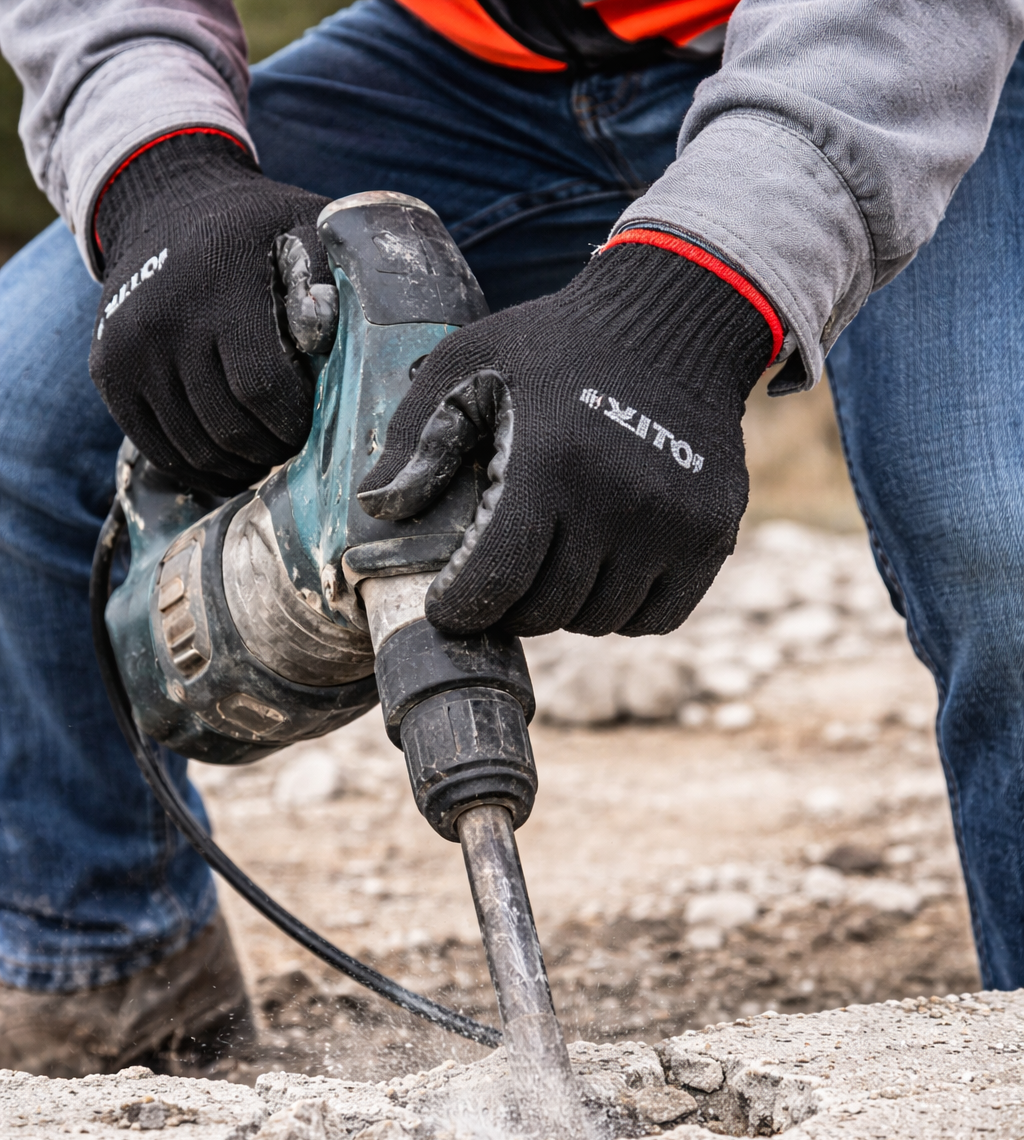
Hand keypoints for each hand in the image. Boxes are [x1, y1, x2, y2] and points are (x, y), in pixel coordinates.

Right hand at [90, 131, 333, 493]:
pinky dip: (201, 469)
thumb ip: (339, 277)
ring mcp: (126, 348)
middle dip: (276, 448)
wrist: (163, 205)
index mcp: (218, 280)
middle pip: (230, 427)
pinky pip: (158, 449)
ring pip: (195, 449)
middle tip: (302, 447)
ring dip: (242, 466)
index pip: (263, 388)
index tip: (322, 421)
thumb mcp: (310, 226)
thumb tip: (362, 337)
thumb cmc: (259, 230)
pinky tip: (235, 461)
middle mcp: (162, 316)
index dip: (298, 421)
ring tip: (272, 455)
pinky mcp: (108, 373)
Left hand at [358, 240, 776, 636]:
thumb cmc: (557, 345)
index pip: (497, 581)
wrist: (675, 321)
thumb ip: (419, 439)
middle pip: (547, 610)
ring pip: (600, 619)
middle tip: (500, 579)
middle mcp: (619, 501)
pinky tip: (603, 568)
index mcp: (550, 462)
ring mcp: (674, 523)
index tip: (450, 605)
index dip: (462, 608)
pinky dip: (622, 609)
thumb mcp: (471, 365)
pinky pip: (657, 616)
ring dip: (566, 607)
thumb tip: (378, 510)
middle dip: (510, 606)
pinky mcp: (713, 534)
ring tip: (552, 564)